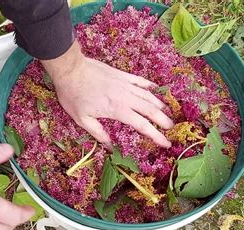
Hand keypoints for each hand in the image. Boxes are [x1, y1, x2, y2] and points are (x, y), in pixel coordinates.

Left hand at [41, 42, 173, 147]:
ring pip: (149, 96)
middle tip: (172, 128)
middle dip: (163, 120)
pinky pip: (141, 81)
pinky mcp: (123, 75)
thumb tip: (109, 147)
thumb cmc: (74, 95)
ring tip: (168, 113)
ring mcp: (126, 84)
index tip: (166, 143)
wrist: (71, 69)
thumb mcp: (82, 119)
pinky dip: (151, 86)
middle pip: (151, 110)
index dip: (155, 135)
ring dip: (160, 105)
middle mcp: (126, 97)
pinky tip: (157, 90)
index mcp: (118, 110)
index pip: (142, 125)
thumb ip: (98, 133)